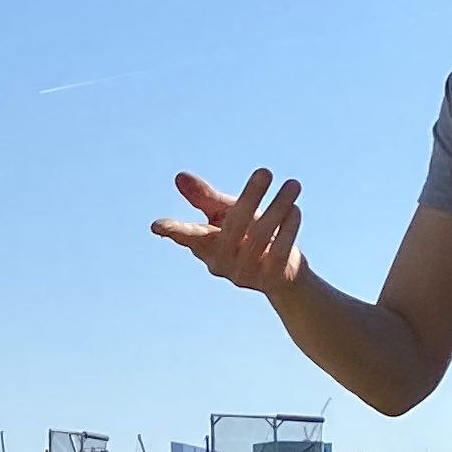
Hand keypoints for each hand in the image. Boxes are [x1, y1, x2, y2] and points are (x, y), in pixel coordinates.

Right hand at [150, 165, 305, 297]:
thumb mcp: (227, 215)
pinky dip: (289, 227)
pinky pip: (280, 250)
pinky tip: (295, 209)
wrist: (283, 275)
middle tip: (265, 171)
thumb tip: (179, 176)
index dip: (172, 231)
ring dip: (278, 205)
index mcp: (205, 246)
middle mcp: (220, 264)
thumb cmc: (249, 236)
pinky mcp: (270, 280)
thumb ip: (205, 198)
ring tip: (293, 184)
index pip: (186, 237)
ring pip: (260, 235)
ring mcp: (244, 276)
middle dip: (251, 196)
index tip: (157, 226)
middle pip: (233, 226)